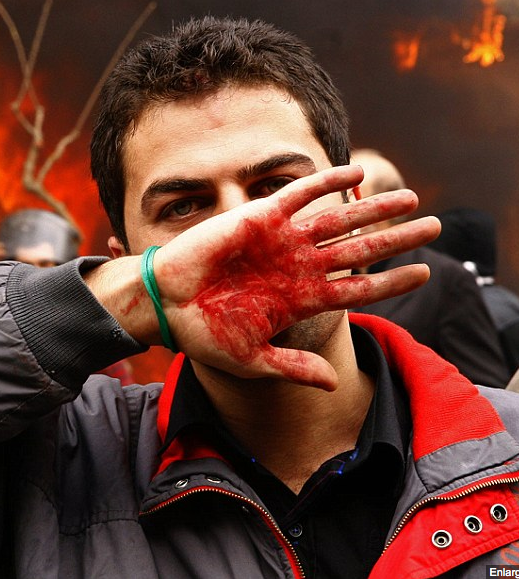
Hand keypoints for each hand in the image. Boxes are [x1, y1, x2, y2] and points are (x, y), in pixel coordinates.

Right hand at [147, 165, 439, 388]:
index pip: (358, 288)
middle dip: (397, 238)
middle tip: (434, 227)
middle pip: (360, 249)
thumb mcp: (253, 360)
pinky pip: (301, 194)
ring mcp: (283, 241)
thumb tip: (334, 385)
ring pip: (339, 219)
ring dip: (374, 208)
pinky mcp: (261, 218)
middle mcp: (300, 268)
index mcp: (302, 300)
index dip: (391, 281)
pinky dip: (327, 182)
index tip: (423, 272)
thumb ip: (294, 368)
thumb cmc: (206, 334)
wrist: (167, 304)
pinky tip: (357, 173)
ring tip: (410, 199)